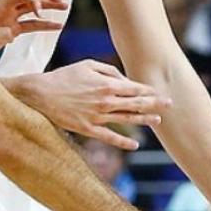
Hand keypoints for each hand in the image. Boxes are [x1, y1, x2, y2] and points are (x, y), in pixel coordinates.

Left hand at [0, 0, 66, 59]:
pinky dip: (44, 25)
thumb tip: (13, 32)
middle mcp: (4, 10)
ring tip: (64, 7)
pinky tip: (57, 25)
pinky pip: (31, 25)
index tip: (39, 11)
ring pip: (32, 9)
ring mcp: (8, 19)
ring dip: (48, 7)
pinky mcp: (11, 30)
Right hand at [23, 59, 170, 149]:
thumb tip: (124, 80)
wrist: (40, 94)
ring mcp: (97, 117)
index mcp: (106, 85)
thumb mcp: (87, 65)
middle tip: (170, 104)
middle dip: (154, 104)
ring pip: (127, 120)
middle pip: (136, 104)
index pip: (134, 88)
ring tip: (158, 121)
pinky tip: (135, 145)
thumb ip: (108, 71)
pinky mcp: (88, 129)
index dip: (149, 90)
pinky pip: (110, 137)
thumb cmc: (64, 76)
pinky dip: (123, 142)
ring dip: (144, 120)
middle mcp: (105, 101)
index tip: (160, 92)